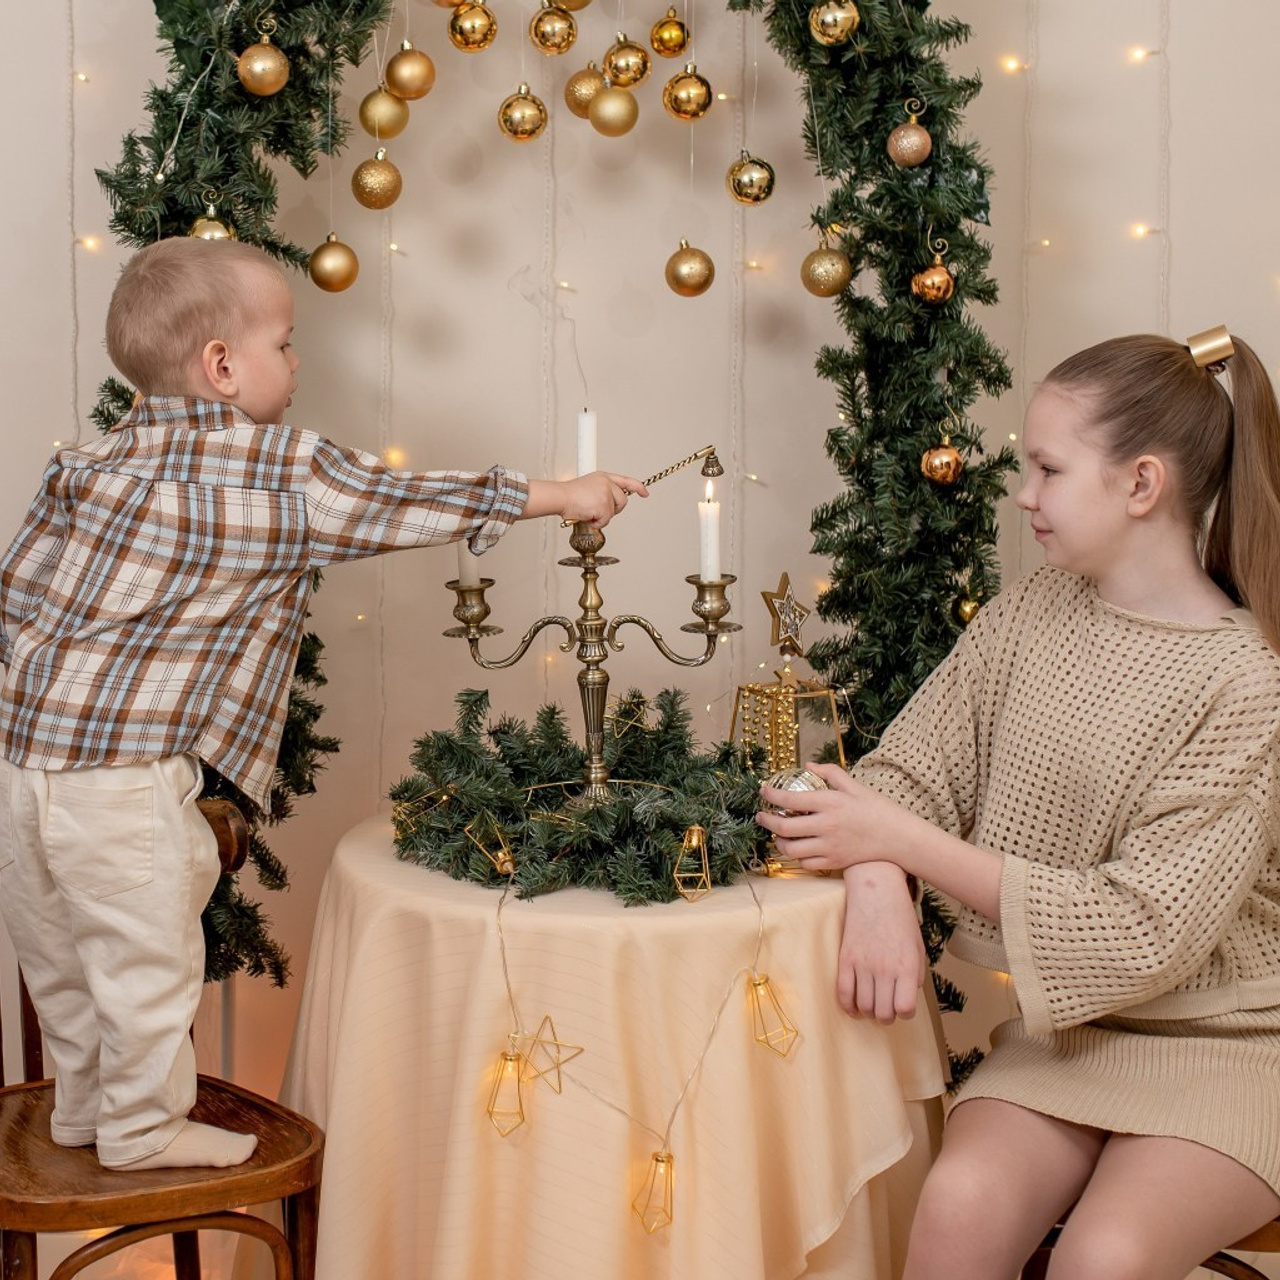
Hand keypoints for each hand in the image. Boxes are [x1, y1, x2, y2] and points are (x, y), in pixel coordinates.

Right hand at [560, 471, 647, 526]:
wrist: (559, 497)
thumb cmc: (569, 496)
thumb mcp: (589, 487)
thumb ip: (602, 492)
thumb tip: (610, 506)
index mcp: (603, 477)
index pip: (626, 481)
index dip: (637, 487)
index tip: (644, 492)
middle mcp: (607, 483)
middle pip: (623, 501)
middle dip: (614, 510)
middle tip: (599, 512)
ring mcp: (606, 493)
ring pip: (614, 512)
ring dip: (602, 517)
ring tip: (588, 511)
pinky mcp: (604, 504)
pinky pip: (606, 520)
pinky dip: (597, 523)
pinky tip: (587, 516)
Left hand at [754, 761, 927, 872]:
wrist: (898, 838)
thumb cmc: (877, 809)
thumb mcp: (855, 785)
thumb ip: (830, 773)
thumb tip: (808, 766)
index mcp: (830, 803)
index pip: (789, 799)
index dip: (770, 795)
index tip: (763, 791)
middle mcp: (826, 826)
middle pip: (783, 828)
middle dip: (766, 821)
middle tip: (761, 816)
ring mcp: (829, 847)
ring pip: (790, 850)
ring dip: (779, 842)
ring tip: (778, 834)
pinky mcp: (834, 863)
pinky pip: (805, 863)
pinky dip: (796, 856)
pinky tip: (797, 847)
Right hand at [837, 863, 925, 1022]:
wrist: (876, 891)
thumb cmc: (900, 918)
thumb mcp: (917, 945)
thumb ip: (916, 973)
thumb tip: (907, 994)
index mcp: (906, 966)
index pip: (905, 1008)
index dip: (905, 1013)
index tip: (903, 1007)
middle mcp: (885, 968)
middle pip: (883, 1012)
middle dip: (887, 1016)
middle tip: (887, 1009)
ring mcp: (863, 964)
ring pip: (864, 1006)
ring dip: (869, 1012)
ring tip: (872, 1005)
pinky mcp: (846, 959)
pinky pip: (843, 992)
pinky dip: (849, 1006)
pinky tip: (854, 1007)